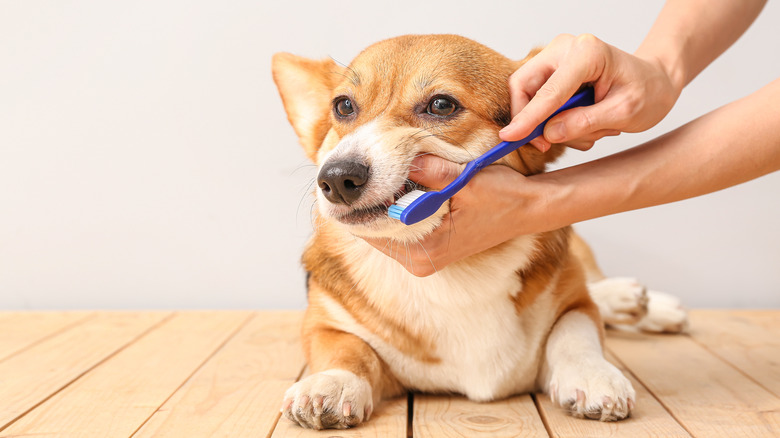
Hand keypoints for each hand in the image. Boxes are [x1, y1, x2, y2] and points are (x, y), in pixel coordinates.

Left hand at [363, 154, 553, 276]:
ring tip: (366, 177)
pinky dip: (390, 210)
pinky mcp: (428, 250)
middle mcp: (421, 261)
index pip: (371, 230)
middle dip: (362, 203)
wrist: (528, 209)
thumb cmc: (502, 196)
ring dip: (376, 205)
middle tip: (349, 174)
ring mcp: (424, 258)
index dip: (356, 204)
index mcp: (426, 250)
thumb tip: (395, 156)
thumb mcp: (466, 179)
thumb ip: (430, 170)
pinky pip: (396, 230)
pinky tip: (387, 188)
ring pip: (382, 231)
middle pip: (372, 232)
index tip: (343, 181)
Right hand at [500, 34, 681, 151]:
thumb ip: (585, 123)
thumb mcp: (624, 114)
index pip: (548, 91)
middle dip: (531, 119)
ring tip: (589, 130)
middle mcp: (566, 49)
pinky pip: (538, 99)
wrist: (655, 82)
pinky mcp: (553, 72)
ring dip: (550, 122)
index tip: (509, 137)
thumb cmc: (647, 92)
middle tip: (547, 144)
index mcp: (587, 53)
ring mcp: (557, 58)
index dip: (527, 118)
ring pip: (529, 96)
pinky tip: (582, 123)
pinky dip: (553, 119)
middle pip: (523, 86)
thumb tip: (548, 133)